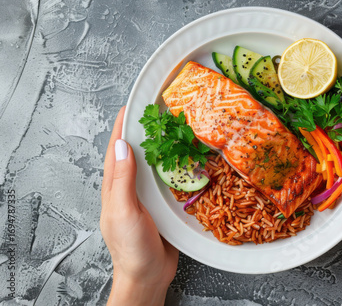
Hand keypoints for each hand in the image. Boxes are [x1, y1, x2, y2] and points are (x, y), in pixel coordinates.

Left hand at [100, 107, 178, 305]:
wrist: (148, 276)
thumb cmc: (131, 249)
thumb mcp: (124, 212)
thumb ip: (122, 180)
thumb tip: (122, 145)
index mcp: (115, 187)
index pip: (117, 149)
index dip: (123, 126)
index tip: (133, 104)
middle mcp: (130, 187)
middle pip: (136, 152)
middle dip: (145, 130)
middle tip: (161, 110)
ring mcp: (147, 196)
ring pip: (154, 164)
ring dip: (163, 145)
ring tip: (177, 128)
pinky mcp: (163, 204)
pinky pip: (169, 179)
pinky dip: (176, 165)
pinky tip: (188, 159)